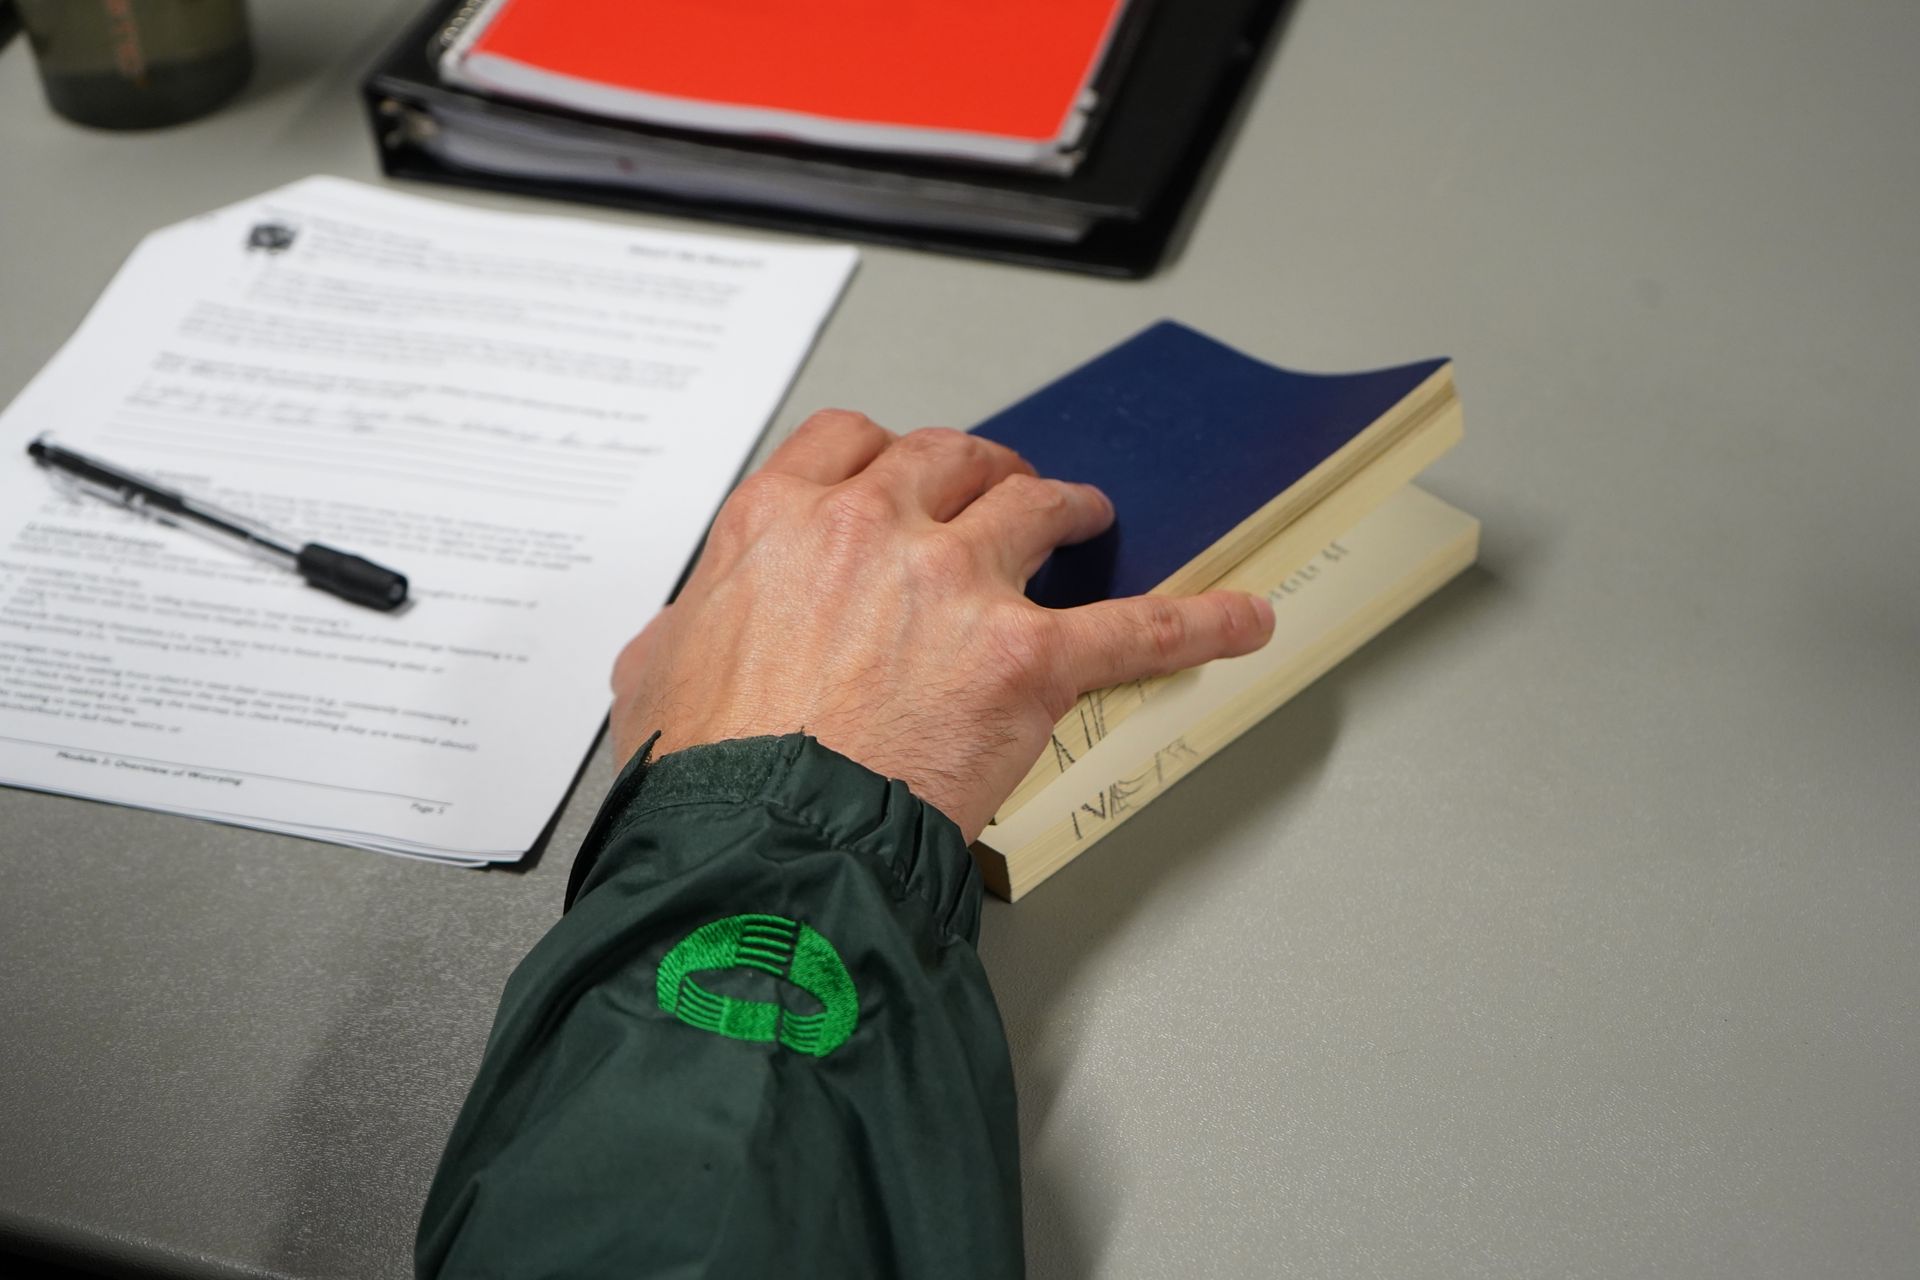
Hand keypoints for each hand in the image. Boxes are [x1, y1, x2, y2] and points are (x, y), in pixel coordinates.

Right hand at [609, 410, 1274, 841]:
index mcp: (782, 522)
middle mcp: (875, 530)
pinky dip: (1198, 620)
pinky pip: (1137, 626)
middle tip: (998, 485)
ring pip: (1035, 507)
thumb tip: (676, 637)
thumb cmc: (711, 769)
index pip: (849, 443)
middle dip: (980, 467)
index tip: (899, 469)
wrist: (762, 836)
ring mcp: (958, 585)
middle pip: (951, 458)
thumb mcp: (653, 678)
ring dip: (1067, 504)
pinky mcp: (1028, 657)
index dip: (885, 454)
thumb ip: (676, 635)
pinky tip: (1240, 619)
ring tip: (1088, 513)